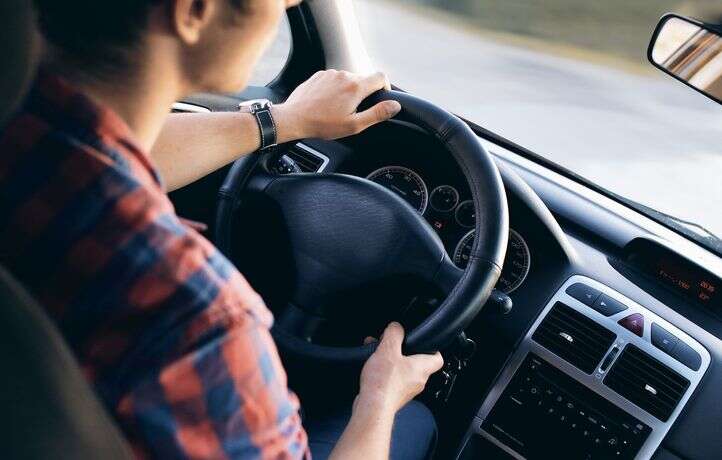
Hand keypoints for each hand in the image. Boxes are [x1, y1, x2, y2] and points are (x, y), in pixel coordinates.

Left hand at [272, 70, 401, 140]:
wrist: (294, 118)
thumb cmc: (322, 124)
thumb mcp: (354, 125)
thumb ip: (377, 114)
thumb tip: (395, 106)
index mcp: (356, 87)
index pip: (381, 77)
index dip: (385, 87)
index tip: (380, 98)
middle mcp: (344, 75)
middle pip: (363, 80)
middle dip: (363, 94)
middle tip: (353, 112)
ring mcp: (330, 73)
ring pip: (348, 80)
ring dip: (347, 92)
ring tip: (337, 109)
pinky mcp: (319, 75)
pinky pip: (334, 79)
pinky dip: (334, 89)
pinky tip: (326, 103)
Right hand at [355, 322, 443, 416]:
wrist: (373, 407)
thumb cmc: (383, 383)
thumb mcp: (388, 349)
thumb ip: (394, 334)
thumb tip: (396, 326)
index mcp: (422, 368)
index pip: (438, 358)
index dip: (433, 348)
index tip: (425, 342)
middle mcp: (418, 381)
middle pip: (417, 363)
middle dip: (403, 352)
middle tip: (392, 345)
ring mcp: (406, 391)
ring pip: (403, 371)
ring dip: (391, 361)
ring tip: (377, 354)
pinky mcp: (394, 397)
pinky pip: (393, 381)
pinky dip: (384, 373)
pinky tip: (372, 368)